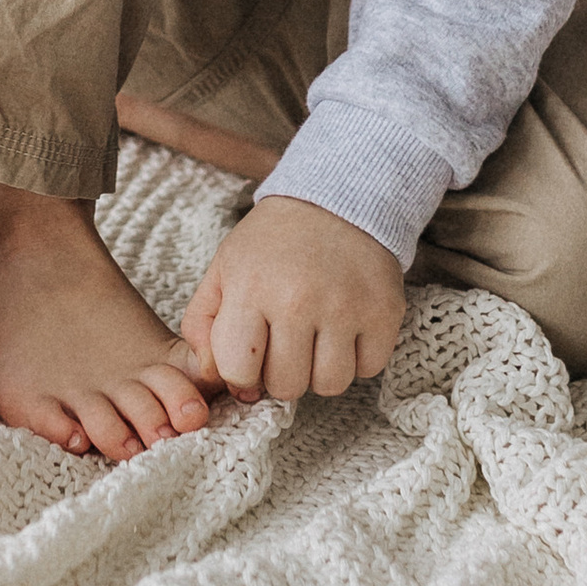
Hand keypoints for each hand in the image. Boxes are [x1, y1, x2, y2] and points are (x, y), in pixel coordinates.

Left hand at [168, 197, 404, 402]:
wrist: (336, 199)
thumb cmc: (272, 242)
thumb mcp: (223, 269)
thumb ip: (202, 324)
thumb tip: (214, 377)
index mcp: (251, 288)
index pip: (239, 372)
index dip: (242, 374)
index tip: (252, 354)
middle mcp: (298, 300)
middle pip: (287, 386)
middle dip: (282, 373)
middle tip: (286, 342)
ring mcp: (346, 307)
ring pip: (331, 385)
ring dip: (321, 371)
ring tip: (317, 337)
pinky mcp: (385, 311)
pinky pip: (370, 369)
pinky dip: (358, 358)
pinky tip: (347, 329)